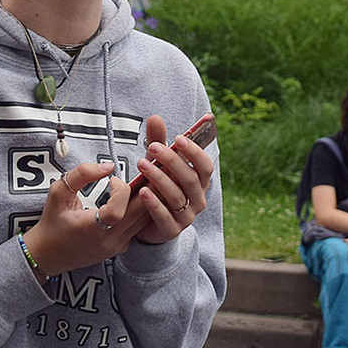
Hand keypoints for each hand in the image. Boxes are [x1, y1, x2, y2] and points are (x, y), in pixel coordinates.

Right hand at [24, 159, 147, 277]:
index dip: (120, 190)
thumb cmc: (52, 222)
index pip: (117, 211)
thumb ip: (82, 174)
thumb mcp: (59, 192)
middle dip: (144, 189)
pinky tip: (140, 197)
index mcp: (90, 229)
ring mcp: (117, 245)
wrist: (49, 254)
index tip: (112, 180)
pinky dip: (141, 211)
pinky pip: (139, 227)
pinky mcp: (121, 246)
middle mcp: (108, 240)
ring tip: (147, 180)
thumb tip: (108, 166)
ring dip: (146, 199)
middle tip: (147, 171)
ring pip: (143, 220)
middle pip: (139, 213)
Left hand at [132, 114, 215, 245]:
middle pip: (189, 178)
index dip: (195, 152)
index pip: (205, 166)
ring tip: (142, 164)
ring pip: (176, 196)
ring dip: (159, 178)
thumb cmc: (157, 188)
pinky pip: (165, 216)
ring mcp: (186, 217)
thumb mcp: (157, 165)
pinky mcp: (172, 230)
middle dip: (171, 161)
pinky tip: (143, 191)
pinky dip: (154, 203)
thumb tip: (155, 117)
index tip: (179, 138)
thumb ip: (158, 142)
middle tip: (153, 147)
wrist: (147, 224)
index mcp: (199, 182)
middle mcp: (197, 199)